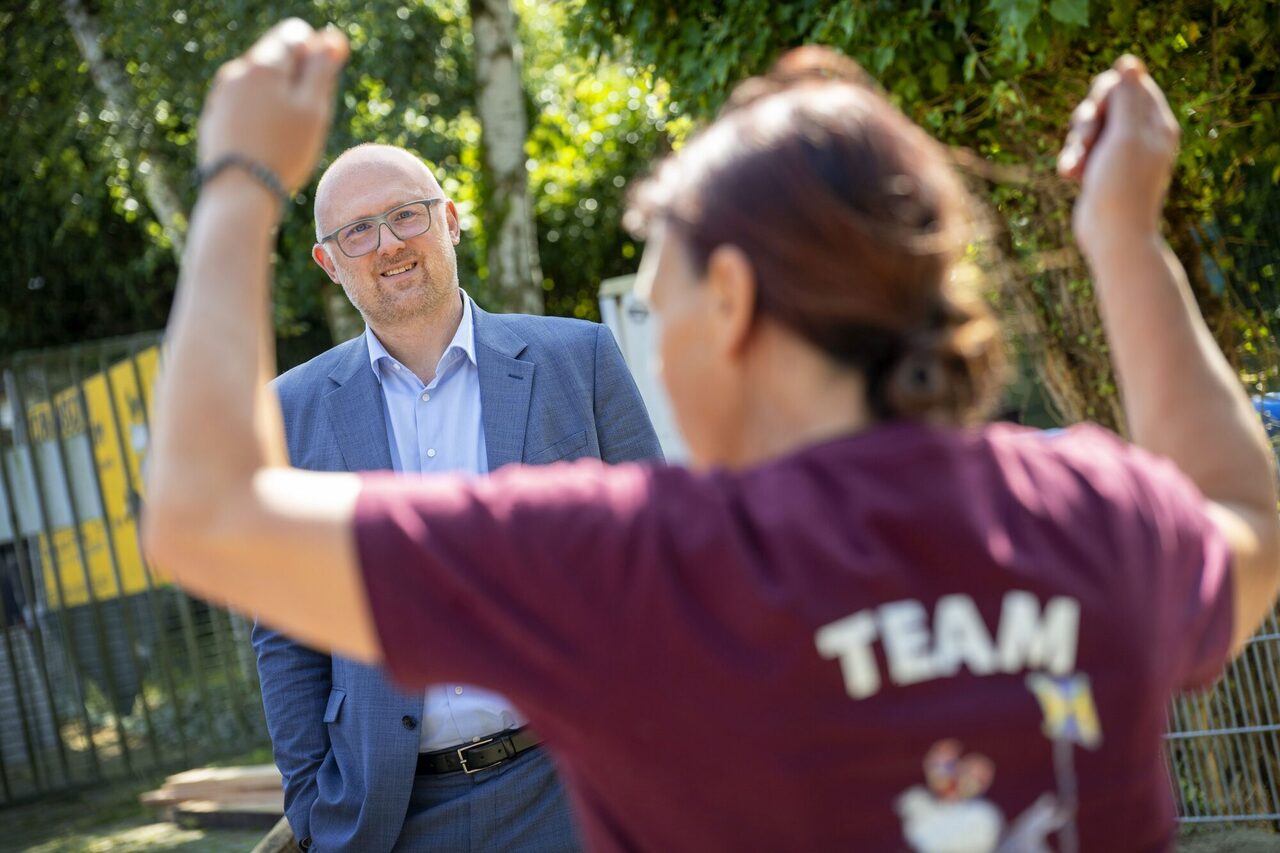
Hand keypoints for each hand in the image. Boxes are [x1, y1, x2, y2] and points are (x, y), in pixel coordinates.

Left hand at [198, 19, 348, 193]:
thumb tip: (332, 39)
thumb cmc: (284, 151)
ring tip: (287, 133)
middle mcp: (237, 71)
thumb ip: (323, 70)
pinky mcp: (214, 117)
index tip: (323, 84)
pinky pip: (243, 103)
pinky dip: (259, 113)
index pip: (295, 35)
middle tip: (308, 116)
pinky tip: (266, 141)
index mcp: (264, 64)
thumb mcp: (313, 109)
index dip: (316, 53)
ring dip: (277, 96)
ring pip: (258, 81)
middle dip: (295, 76)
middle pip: (275, 56)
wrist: (239, 192)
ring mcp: (221, 94)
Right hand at [1058, 56, 1179, 254]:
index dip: (1107, 91)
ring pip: (1087, 126)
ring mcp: (1118, 152)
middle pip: (1104, 102)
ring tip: (1072, 167)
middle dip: (1087, 120)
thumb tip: (1128, 62)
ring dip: (1075, 144)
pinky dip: (1071, 159)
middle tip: (1086, 140)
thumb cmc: (1122, 187)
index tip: (1101, 110)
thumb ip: (1126, 97)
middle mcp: (1140, 134)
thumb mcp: (1126, 136)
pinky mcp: (1099, 168)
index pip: (1129, 83)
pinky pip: (1079, 149)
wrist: (1112, 236)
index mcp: (1156, 122)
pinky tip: (1068, 176)